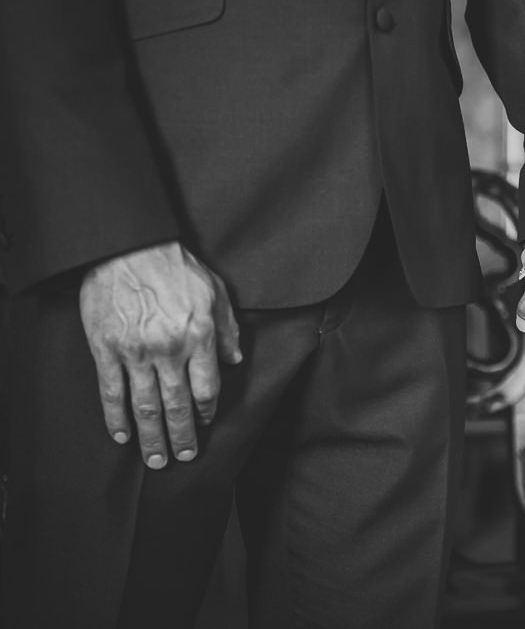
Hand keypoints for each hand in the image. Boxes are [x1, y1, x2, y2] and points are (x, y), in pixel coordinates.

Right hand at [80, 241, 241, 468]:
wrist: (128, 248)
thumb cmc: (175, 267)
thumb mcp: (216, 291)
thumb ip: (228, 329)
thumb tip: (235, 361)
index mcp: (200, 335)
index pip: (208, 388)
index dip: (207, 411)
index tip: (205, 424)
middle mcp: (169, 349)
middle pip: (178, 405)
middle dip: (182, 436)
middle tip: (183, 458)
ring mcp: (136, 352)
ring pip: (145, 406)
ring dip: (151, 437)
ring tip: (156, 460)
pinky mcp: (106, 349)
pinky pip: (111, 391)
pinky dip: (115, 417)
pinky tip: (121, 436)